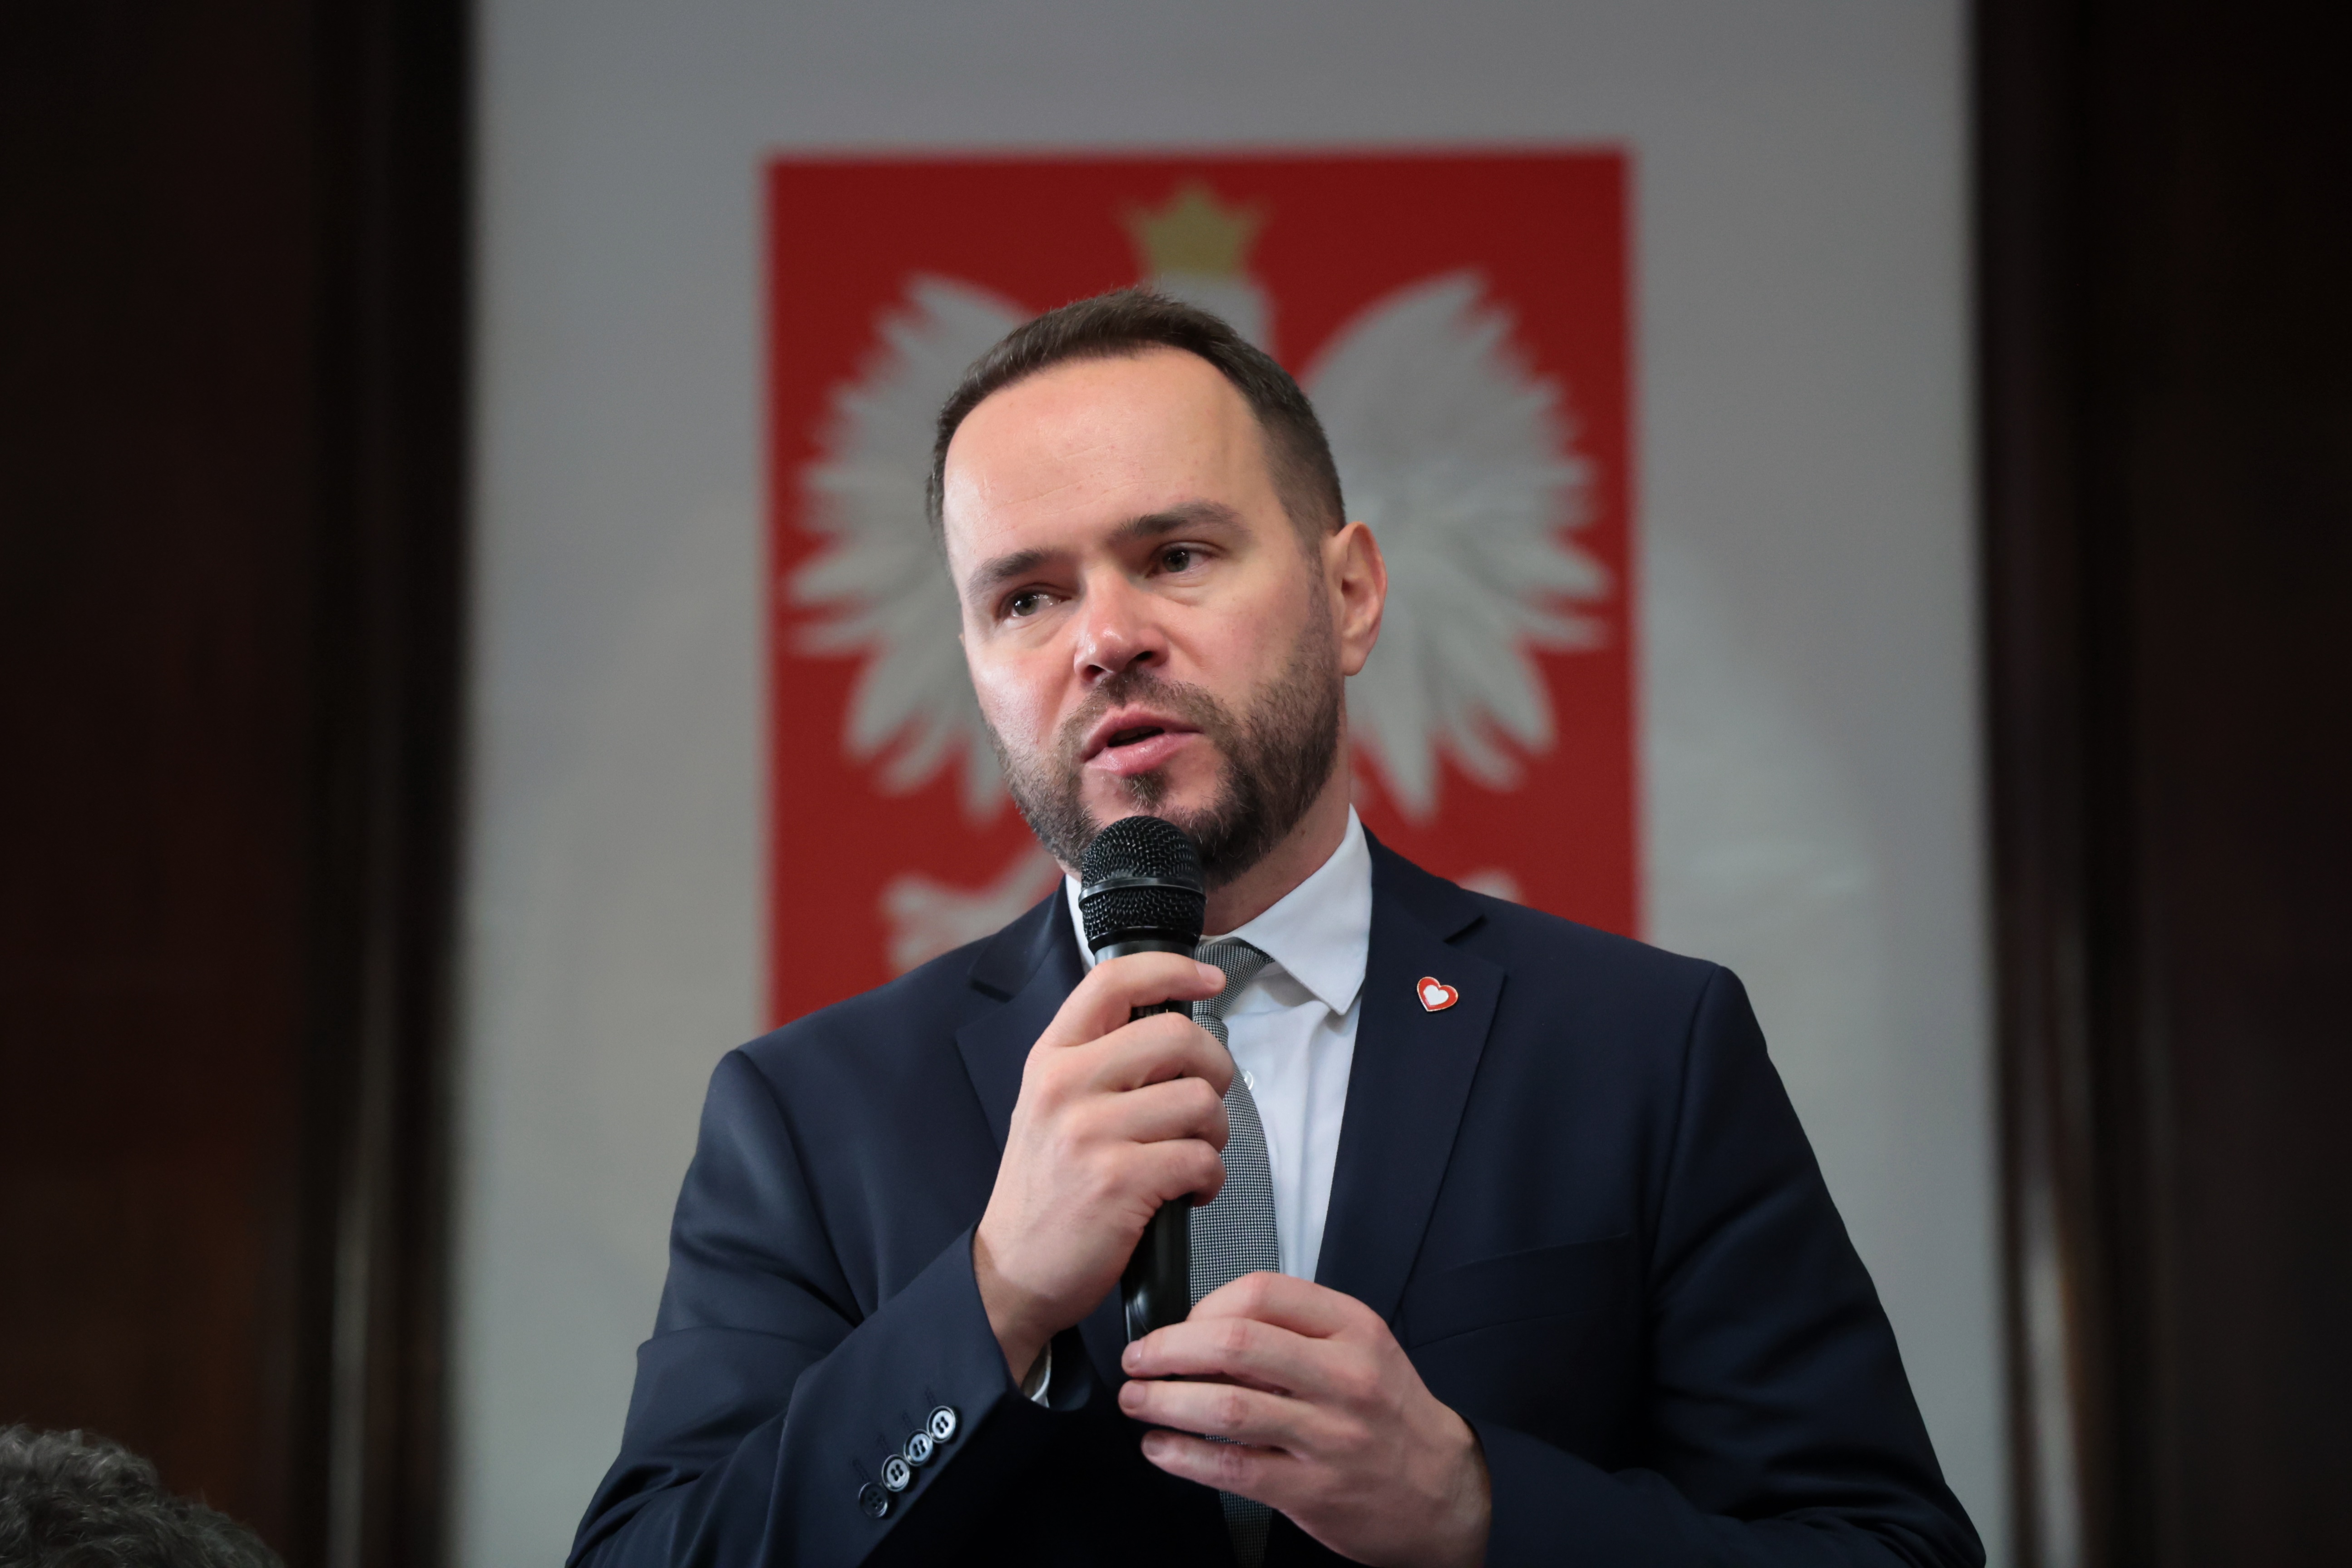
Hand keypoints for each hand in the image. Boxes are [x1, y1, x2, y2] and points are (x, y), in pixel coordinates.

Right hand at [973, 952, 1231, 1382]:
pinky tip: (1189, 1192)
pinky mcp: (1118, 1182)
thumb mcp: (1050, 1106)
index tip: (1210, 978)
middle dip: (1215, 1067)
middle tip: (1206, 1100)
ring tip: (1192, 1155)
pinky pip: (1201, 1159)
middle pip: (1176, 1036)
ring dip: (1215, 1132)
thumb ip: (1099, 1061)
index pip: (1113, 982)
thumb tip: (1175, 1029)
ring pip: (1200, 1100)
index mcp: (1051, 1059)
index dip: (1173, 969)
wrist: (1012, 1271)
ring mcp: (1089, 1133)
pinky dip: (1210, 1179)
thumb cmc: (1048, 1188)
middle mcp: (1065, 1086)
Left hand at [1117, 1273, 1490, 1567]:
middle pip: (1235, 1345)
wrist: (1444, 1490)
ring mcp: (1329, 1437)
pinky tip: (1162, 1448)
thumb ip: (1294, 1332)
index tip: (1180, 1323)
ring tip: (1137, 1400)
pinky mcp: (1312, 1491)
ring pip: (1226, 1407)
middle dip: (1168, 1349)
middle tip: (1140, 1358)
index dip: (1204, 1305)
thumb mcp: (1361, 1349)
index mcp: (1353, 1329)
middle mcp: (1344, 1378)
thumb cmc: (1391, 1415)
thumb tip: (1206, 1329)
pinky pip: (1232, 1468)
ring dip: (1164, 1401)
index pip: (1262, 1292)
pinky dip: (1183, 1456)